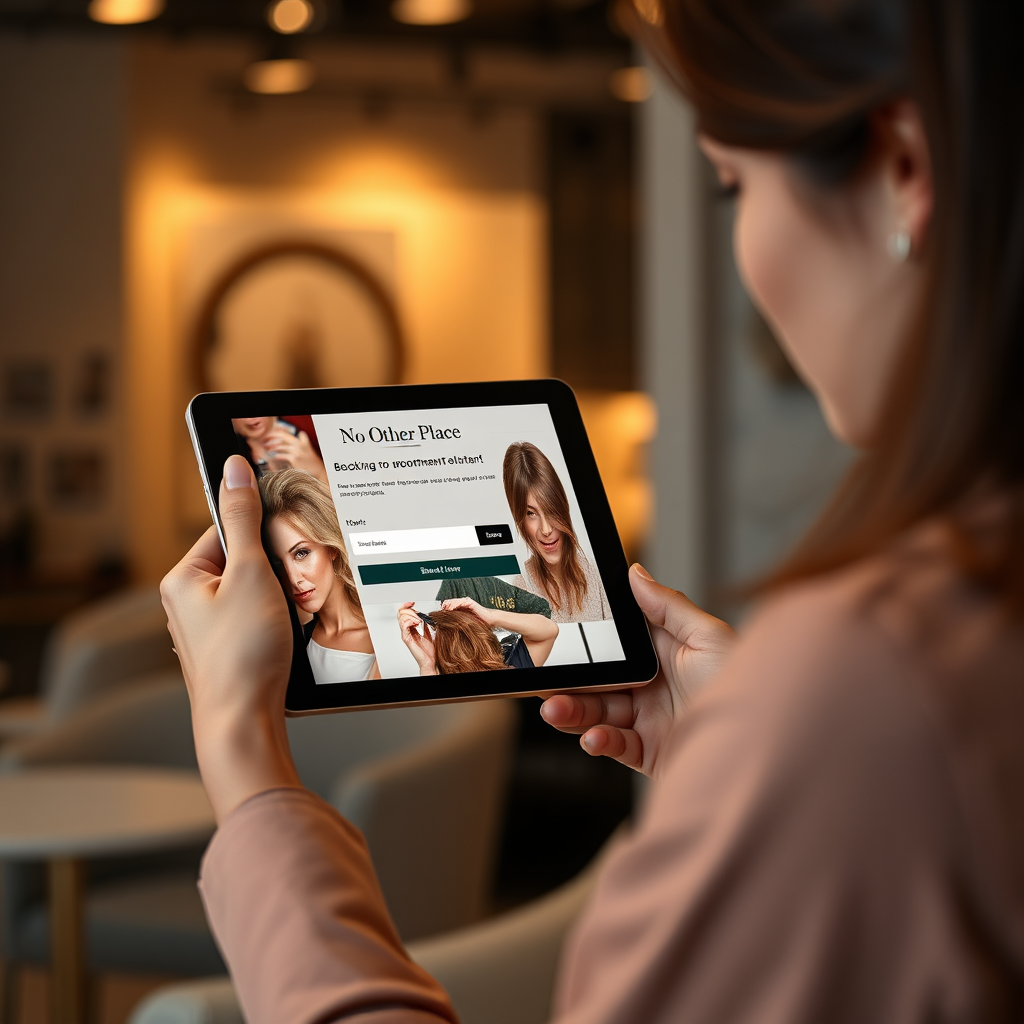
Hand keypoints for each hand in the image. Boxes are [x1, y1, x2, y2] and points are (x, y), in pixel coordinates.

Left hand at [160, 455, 300, 821]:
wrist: (244, 724)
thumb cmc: (242, 655)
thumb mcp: (249, 574)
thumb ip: (244, 519)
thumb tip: (233, 469)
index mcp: (182, 579)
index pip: (225, 530)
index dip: (261, 535)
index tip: (284, 542)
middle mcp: (188, 605)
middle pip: (243, 563)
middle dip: (274, 571)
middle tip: (286, 588)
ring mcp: (208, 632)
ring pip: (255, 594)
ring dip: (279, 599)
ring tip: (284, 619)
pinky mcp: (228, 653)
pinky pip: (258, 621)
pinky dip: (277, 624)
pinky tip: (284, 639)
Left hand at [265, 428, 327, 482]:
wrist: (318, 472)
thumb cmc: (312, 463)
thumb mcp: (309, 449)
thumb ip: (304, 441)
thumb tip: (301, 433)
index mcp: (302, 441)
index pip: (287, 433)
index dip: (277, 432)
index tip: (270, 435)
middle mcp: (300, 444)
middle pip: (282, 436)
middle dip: (272, 437)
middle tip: (265, 440)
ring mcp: (297, 451)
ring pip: (281, 446)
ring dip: (272, 447)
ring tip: (267, 449)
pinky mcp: (294, 458)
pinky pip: (281, 455)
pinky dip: (276, 456)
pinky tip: (273, 457)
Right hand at [397, 603, 437, 674]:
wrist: (431, 661)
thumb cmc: (430, 650)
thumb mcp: (429, 632)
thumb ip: (425, 623)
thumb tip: (425, 615)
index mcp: (411, 628)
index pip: (404, 613)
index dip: (407, 606)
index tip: (413, 603)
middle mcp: (407, 630)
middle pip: (400, 613)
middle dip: (410, 609)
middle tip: (418, 613)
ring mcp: (406, 634)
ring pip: (401, 618)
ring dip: (412, 616)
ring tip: (419, 620)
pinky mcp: (407, 639)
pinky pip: (404, 626)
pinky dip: (411, 621)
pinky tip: (417, 624)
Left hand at [439, 596, 489, 622]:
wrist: (490, 621)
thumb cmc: (480, 623)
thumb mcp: (465, 622)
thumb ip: (458, 621)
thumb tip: (447, 626)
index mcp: (461, 608)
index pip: (449, 606)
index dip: (443, 610)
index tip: (438, 615)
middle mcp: (463, 603)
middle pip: (449, 602)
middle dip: (444, 607)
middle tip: (439, 613)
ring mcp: (466, 602)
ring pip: (453, 601)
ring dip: (447, 605)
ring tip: (443, 610)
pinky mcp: (470, 602)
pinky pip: (460, 602)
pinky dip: (454, 605)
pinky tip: (450, 609)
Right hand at [540, 564, 735, 777]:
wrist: (768, 745)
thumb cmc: (748, 686)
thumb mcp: (708, 636)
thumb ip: (668, 606)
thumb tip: (636, 573)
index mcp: (665, 653)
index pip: (615, 643)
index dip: (586, 641)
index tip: (556, 636)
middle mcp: (653, 686)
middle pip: (598, 680)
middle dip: (569, 680)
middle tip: (543, 679)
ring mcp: (650, 721)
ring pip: (597, 713)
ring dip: (572, 711)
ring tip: (555, 710)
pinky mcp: (650, 754)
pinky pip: (614, 745)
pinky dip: (599, 741)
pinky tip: (595, 737)